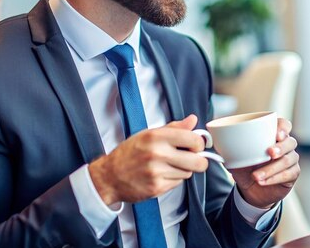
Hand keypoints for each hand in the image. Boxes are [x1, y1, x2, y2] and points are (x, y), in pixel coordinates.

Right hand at [89, 114, 208, 205]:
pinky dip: (174, 179)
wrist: (109, 176)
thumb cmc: (128, 153)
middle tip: (195, 158)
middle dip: (200, 160)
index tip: (197, 145)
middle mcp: (157, 154)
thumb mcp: (148, 134)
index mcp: (156, 137)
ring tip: (170, 165)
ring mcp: (157, 172)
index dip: (199, 143)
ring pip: (188, 173)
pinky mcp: (157, 188)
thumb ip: (173, 128)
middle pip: (197, 161)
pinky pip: (177, 183)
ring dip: (184, 170)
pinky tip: (163, 174)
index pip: (193, 139)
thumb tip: (192, 120)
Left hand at [231, 118, 299, 208]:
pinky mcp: (292, 174)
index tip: (276, 134)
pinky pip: (288, 174)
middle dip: (281, 147)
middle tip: (269, 152)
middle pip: (290, 142)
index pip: (284, 125)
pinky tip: (262, 182)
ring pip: (288, 160)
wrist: (250, 190)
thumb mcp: (234, 156)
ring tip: (256, 176)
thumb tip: (212, 138)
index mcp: (273, 135)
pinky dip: (274, 178)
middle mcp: (285, 145)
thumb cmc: (245, 167)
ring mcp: (290, 159)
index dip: (283, 127)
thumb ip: (226, 146)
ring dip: (272, 168)